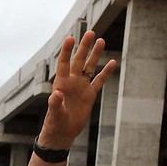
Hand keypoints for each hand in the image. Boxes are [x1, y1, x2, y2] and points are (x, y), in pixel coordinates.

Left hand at [39, 31, 116, 148]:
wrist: (62, 132)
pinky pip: (99, 81)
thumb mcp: (54, 114)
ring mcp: (81, 87)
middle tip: (90, 33)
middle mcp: (71, 82)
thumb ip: (55, 104)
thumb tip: (57, 94)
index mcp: (61, 84)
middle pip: (78, 61)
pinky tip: (112, 62)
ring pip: (89, 67)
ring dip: (95, 55)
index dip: (67, 51)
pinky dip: (105, 72)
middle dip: (84, 47)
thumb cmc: (54, 123)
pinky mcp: (90, 95)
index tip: (70, 38)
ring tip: (101, 40)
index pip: (64, 64)